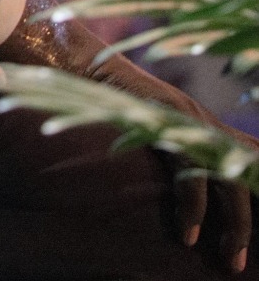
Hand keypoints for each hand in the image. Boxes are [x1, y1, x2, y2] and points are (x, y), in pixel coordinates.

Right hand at [91, 52, 255, 275]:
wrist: (85, 66)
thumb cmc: (114, 101)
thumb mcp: (154, 126)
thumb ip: (175, 148)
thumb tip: (186, 185)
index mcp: (204, 124)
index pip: (252, 154)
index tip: (252, 227)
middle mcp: (203, 122)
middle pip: (247, 172)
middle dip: (245, 220)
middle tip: (236, 259)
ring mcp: (188, 121)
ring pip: (230, 176)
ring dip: (235, 222)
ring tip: (226, 254)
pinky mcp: (167, 123)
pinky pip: (192, 170)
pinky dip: (195, 205)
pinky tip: (188, 231)